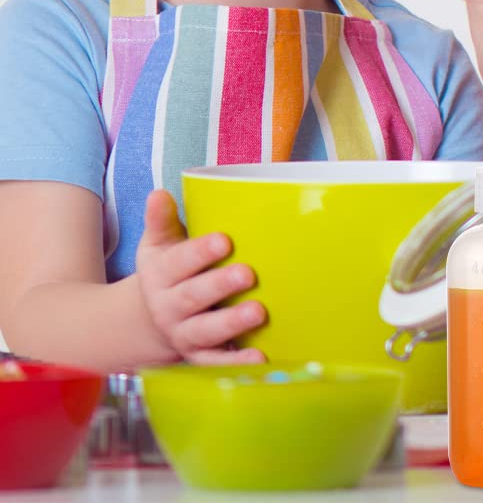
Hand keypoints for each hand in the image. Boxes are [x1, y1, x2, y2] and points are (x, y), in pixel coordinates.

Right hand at [134, 191, 265, 363]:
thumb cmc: (169, 269)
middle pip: (193, 297)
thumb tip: (159, 194)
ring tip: (258, 312)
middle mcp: (169, 307)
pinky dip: (235, 363)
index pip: (179, 261)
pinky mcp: (197, 357)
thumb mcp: (159, 244)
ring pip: (205, 332)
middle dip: (220, 285)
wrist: (148, 319)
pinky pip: (215, 363)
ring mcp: (183, 334)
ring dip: (231, 323)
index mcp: (160, 274)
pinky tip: (259, 358)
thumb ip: (162, 221)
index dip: (201, 252)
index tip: (225, 240)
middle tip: (248, 274)